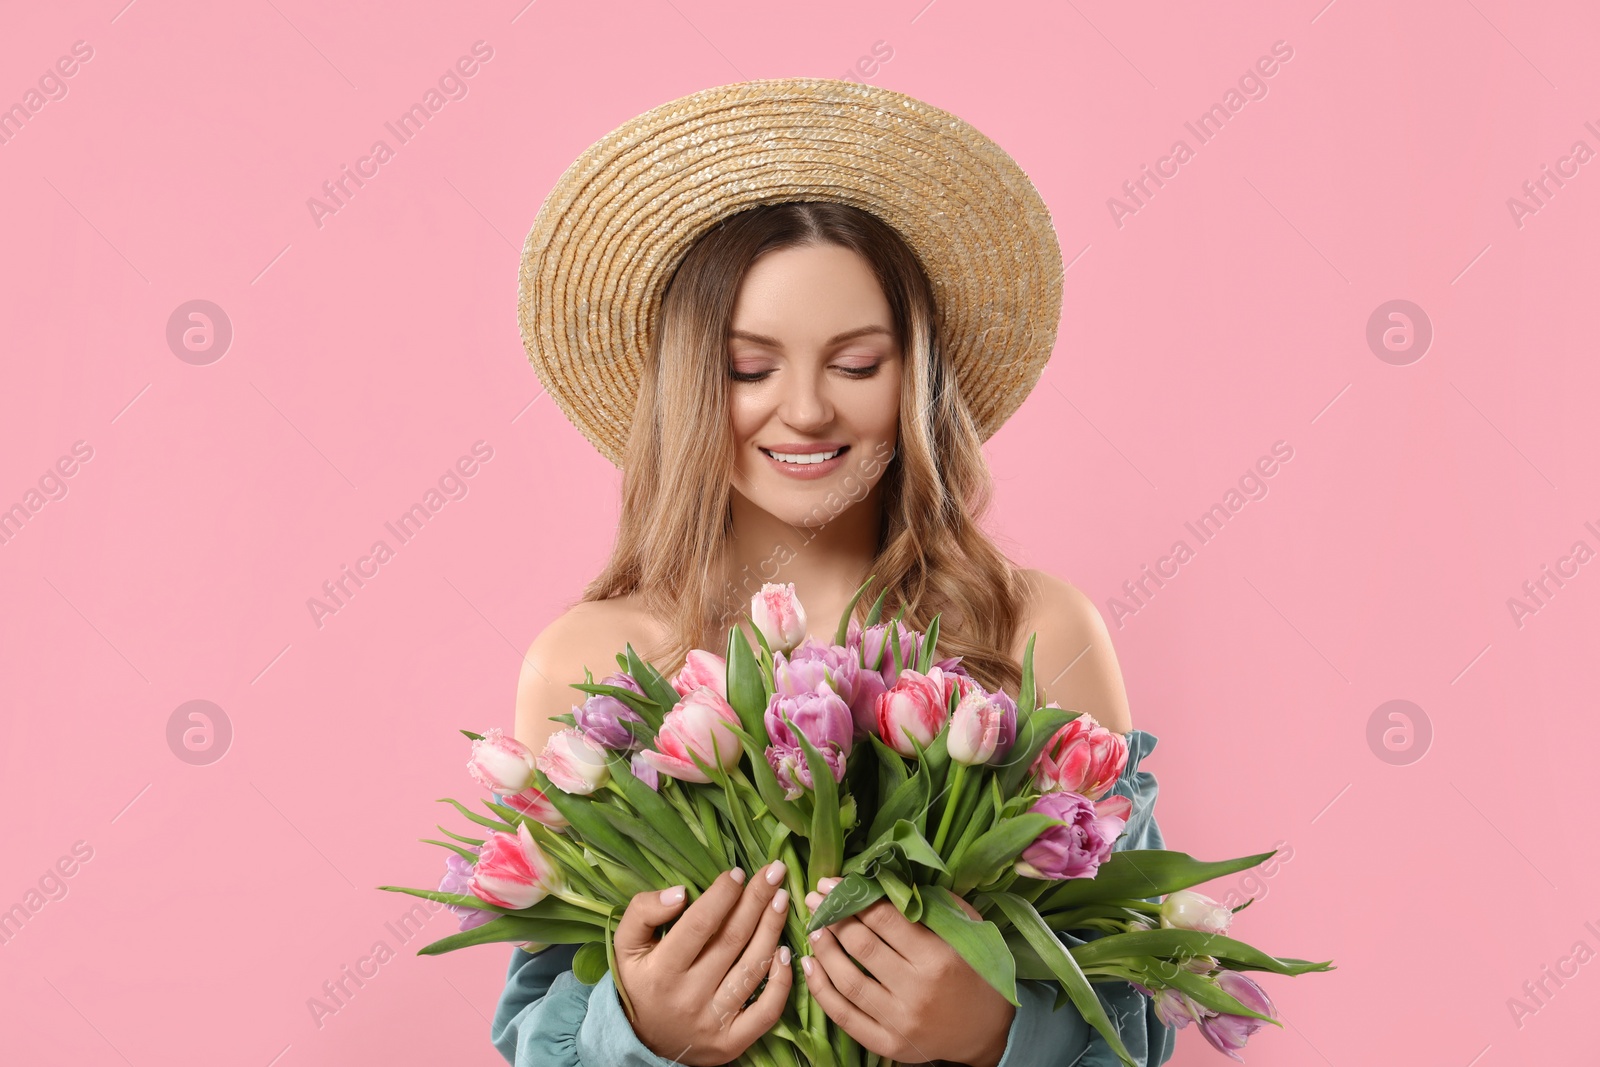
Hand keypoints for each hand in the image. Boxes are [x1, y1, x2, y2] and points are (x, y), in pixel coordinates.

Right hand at [613, 864, 793, 1065]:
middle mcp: (689, 997)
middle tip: (774, 871)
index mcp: (662, 971)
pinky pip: (767, 1010)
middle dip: (757, 900)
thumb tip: (681, 892)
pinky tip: (785, 951)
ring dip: (772, 929)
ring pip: (753, 968)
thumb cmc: (639, 982)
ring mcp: (713, 1022)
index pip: (700, 925)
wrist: (641, 1041)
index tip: (737, 873)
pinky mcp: (732, 1042)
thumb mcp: (626, 945)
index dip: (723, 895)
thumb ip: (643, 911)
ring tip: (782, 899)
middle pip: (732, 940)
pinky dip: (781, 981)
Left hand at [802, 878, 1015, 1066]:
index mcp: (938, 957)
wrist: (988, 1032)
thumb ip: (934, 904)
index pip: (884, 919)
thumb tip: (891, 880)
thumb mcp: (969, 929)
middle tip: (815, 898)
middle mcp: (916, 990)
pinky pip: (844, 1016)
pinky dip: (821, 990)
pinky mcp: (888, 1044)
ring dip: (823, 949)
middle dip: (833, 917)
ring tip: (812, 925)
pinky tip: (809, 965)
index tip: (832, 882)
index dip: (853, 897)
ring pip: (847, 980)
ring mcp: (900, 1021)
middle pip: (862, 946)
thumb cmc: (977, 972)